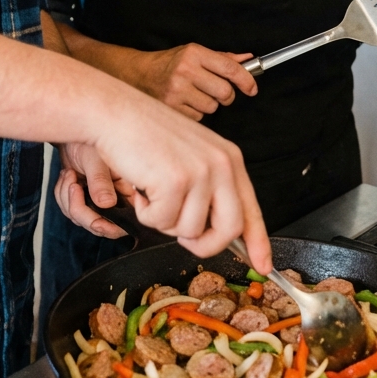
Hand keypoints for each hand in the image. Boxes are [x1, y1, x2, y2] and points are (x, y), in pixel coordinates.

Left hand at [54, 142, 129, 238]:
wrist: (73, 134)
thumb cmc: (89, 140)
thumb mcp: (96, 161)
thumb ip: (101, 183)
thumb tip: (107, 204)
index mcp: (125, 191)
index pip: (124, 222)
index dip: (109, 228)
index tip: (96, 222)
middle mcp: (114, 199)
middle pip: (97, 224)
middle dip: (80, 209)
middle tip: (74, 186)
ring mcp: (96, 200)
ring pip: (78, 217)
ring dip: (67, 198)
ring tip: (70, 174)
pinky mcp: (82, 198)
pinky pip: (67, 208)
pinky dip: (62, 194)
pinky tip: (67, 175)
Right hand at [88, 92, 271, 273]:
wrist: (114, 112)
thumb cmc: (145, 134)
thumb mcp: (190, 156)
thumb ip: (209, 189)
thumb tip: (215, 230)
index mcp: (229, 158)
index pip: (251, 209)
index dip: (258, 242)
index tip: (262, 265)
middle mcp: (221, 165)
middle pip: (229, 230)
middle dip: (205, 245)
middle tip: (183, 237)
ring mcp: (200, 173)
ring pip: (190, 231)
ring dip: (164, 221)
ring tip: (152, 192)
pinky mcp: (175, 182)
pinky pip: (161, 222)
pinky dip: (145, 213)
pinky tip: (140, 188)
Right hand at [136, 44, 257, 119]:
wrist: (140, 75)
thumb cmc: (171, 63)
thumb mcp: (195, 53)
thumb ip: (223, 59)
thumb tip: (248, 60)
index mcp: (194, 53)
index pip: (230, 69)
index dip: (246, 80)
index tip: (252, 88)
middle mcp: (185, 71)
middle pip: (225, 92)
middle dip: (226, 96)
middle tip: (218, 92)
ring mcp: (177, 91)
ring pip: (212, 107)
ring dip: (209, 104)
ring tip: (195, 95)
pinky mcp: (171, 108)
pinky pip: (199, 117)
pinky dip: (196, 112)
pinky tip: (185, 102)